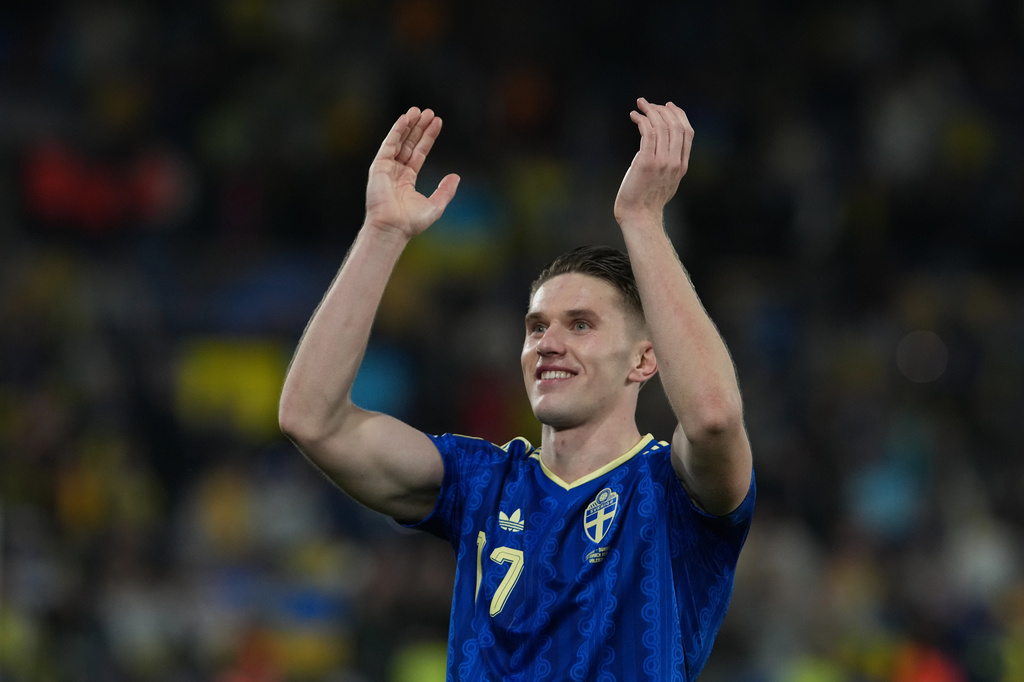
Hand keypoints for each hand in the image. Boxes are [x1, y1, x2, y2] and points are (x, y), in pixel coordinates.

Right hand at [365, 107, 460, 238]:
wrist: (393, 228)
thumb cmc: (411, 222)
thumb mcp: (435, 205)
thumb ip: (446, 191)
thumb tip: (456, 176)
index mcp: (407, 180)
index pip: (419, 153)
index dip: (428, 137)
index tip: (437, 122)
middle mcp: (396, 172)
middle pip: (409, 143)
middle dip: (419, 127)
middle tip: (429, 111)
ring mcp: (386, 168)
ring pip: (399, 141)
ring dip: (409, 125)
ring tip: (419, 110)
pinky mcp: (378, 166)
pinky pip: (389, 144)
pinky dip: (397, 130)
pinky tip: (406, 119)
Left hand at [613, 98, 693, 225]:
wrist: (639, 217)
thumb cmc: (646, 201)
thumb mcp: (664, 181)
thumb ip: (666, 164)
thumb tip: (655, 147)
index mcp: (682, 166)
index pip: (687, 132)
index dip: (679, 115)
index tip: (668, 105)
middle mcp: (675, 163)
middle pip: (676, 126)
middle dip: (663, 109)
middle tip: (648, 103)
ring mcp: (662, 163)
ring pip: (662, 126)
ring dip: (650, 111)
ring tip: (639, 106)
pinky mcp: (647, 163)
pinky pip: (649, 133)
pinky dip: (642, 120)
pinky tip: (635, 117)